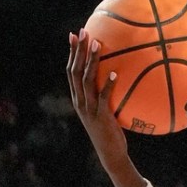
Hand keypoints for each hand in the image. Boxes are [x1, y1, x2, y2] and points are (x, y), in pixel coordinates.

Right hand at [67, 30, 125, 160]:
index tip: (74, 35)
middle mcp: (79, 101)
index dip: (72, 52)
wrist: (110, 154)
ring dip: (91, 61)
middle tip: (83, 32)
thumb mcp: (103, 112)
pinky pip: (104, 97)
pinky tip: (115, 73)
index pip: (70, 71)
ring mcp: (89, 109)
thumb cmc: (109, 133)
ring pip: (86, 80)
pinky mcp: (101, 116)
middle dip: (78, 50)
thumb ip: (103, 96)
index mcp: (77, 98)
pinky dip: (108, 84)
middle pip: (75, 70)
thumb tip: (115, 78)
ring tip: (97, 45)